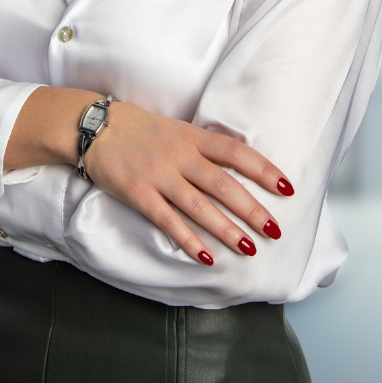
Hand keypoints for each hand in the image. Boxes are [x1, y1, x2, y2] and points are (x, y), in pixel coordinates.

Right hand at [80, 100, 292, 266]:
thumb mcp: (175, 128)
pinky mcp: (139, 193)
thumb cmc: (138, 128)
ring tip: (249, 249)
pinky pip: (167, 220)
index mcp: (192, 137)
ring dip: (226, 229)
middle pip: (223, 184)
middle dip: (252, 208)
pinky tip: (205, 256)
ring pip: (199, 206)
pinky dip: (188, 239)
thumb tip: (238, 164)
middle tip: (275, 230)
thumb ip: (202, 146)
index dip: (263, 170)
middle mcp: (179, 155)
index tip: (287, 188)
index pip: (236, 152)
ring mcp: (158, 175)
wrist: (95, 126)